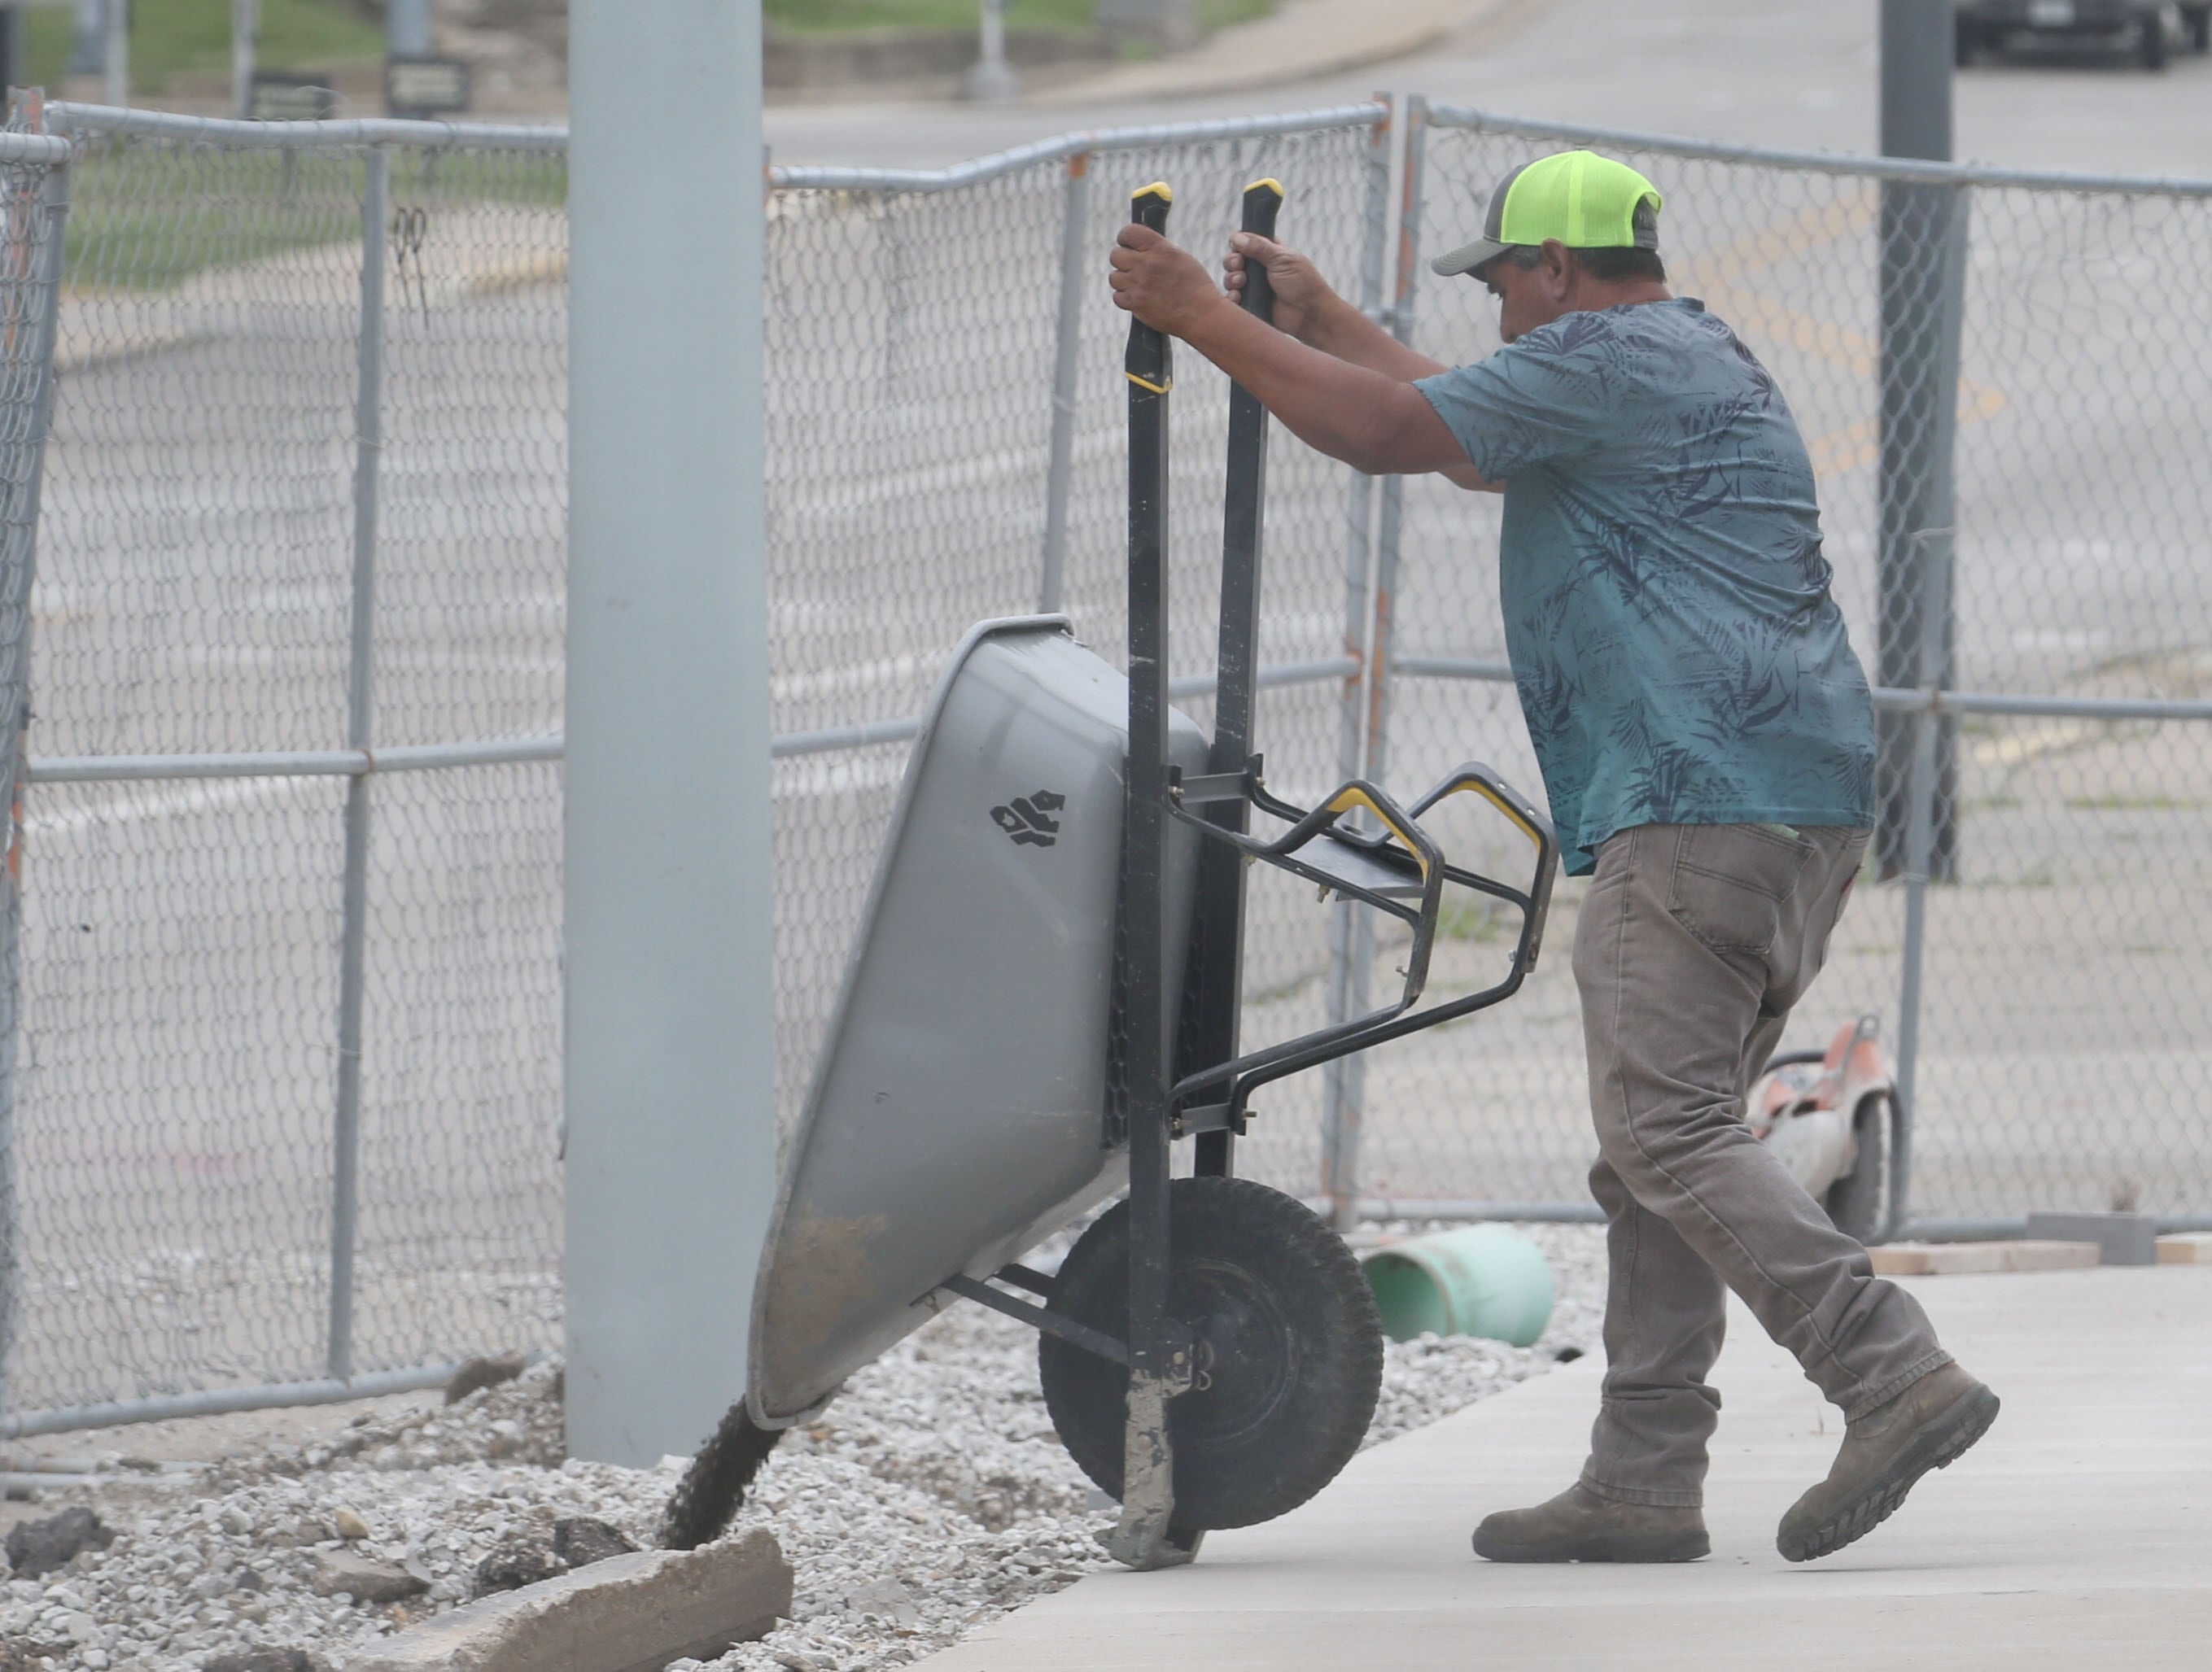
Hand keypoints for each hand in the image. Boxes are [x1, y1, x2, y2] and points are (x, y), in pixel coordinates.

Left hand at [1109, 224, 1230, 338]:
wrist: (1202, 314)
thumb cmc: (1194, 285)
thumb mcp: (1180, 257)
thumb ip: (1157, 249)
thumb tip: (1137, 246)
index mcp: (1161, 249)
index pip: (1129, 232)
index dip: (1125, 238)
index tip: (1128, 244)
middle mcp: (1148, 264)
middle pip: (1115, 255)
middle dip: (1123, 260)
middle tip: (1134, 268)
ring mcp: (1140, 285)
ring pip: (1114, 277)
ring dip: (1123, 280)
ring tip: (1138, 284)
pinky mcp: (1136, 304)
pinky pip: (1117, 296)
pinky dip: (1125, 298)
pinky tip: (1139, 298)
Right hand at [1224, 232, 1333, 343]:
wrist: (1309, 314)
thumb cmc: (1302, 283)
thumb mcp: (1282, 258)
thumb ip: (1259, 247)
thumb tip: (1236, 237)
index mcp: (1269, 253)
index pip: (1246, 243)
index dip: (1239, 245)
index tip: (1239, 248)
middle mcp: (1259, 269)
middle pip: (1234, 260)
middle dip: (1232, 262)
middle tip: (1239, 265)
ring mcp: (1254, 288)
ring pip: (1231, 279)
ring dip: (1231, 279)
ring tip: (1241, 282)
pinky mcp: (1251, 305)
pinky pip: (1233, 300)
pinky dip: (1231, 298)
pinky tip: (1237, 297)